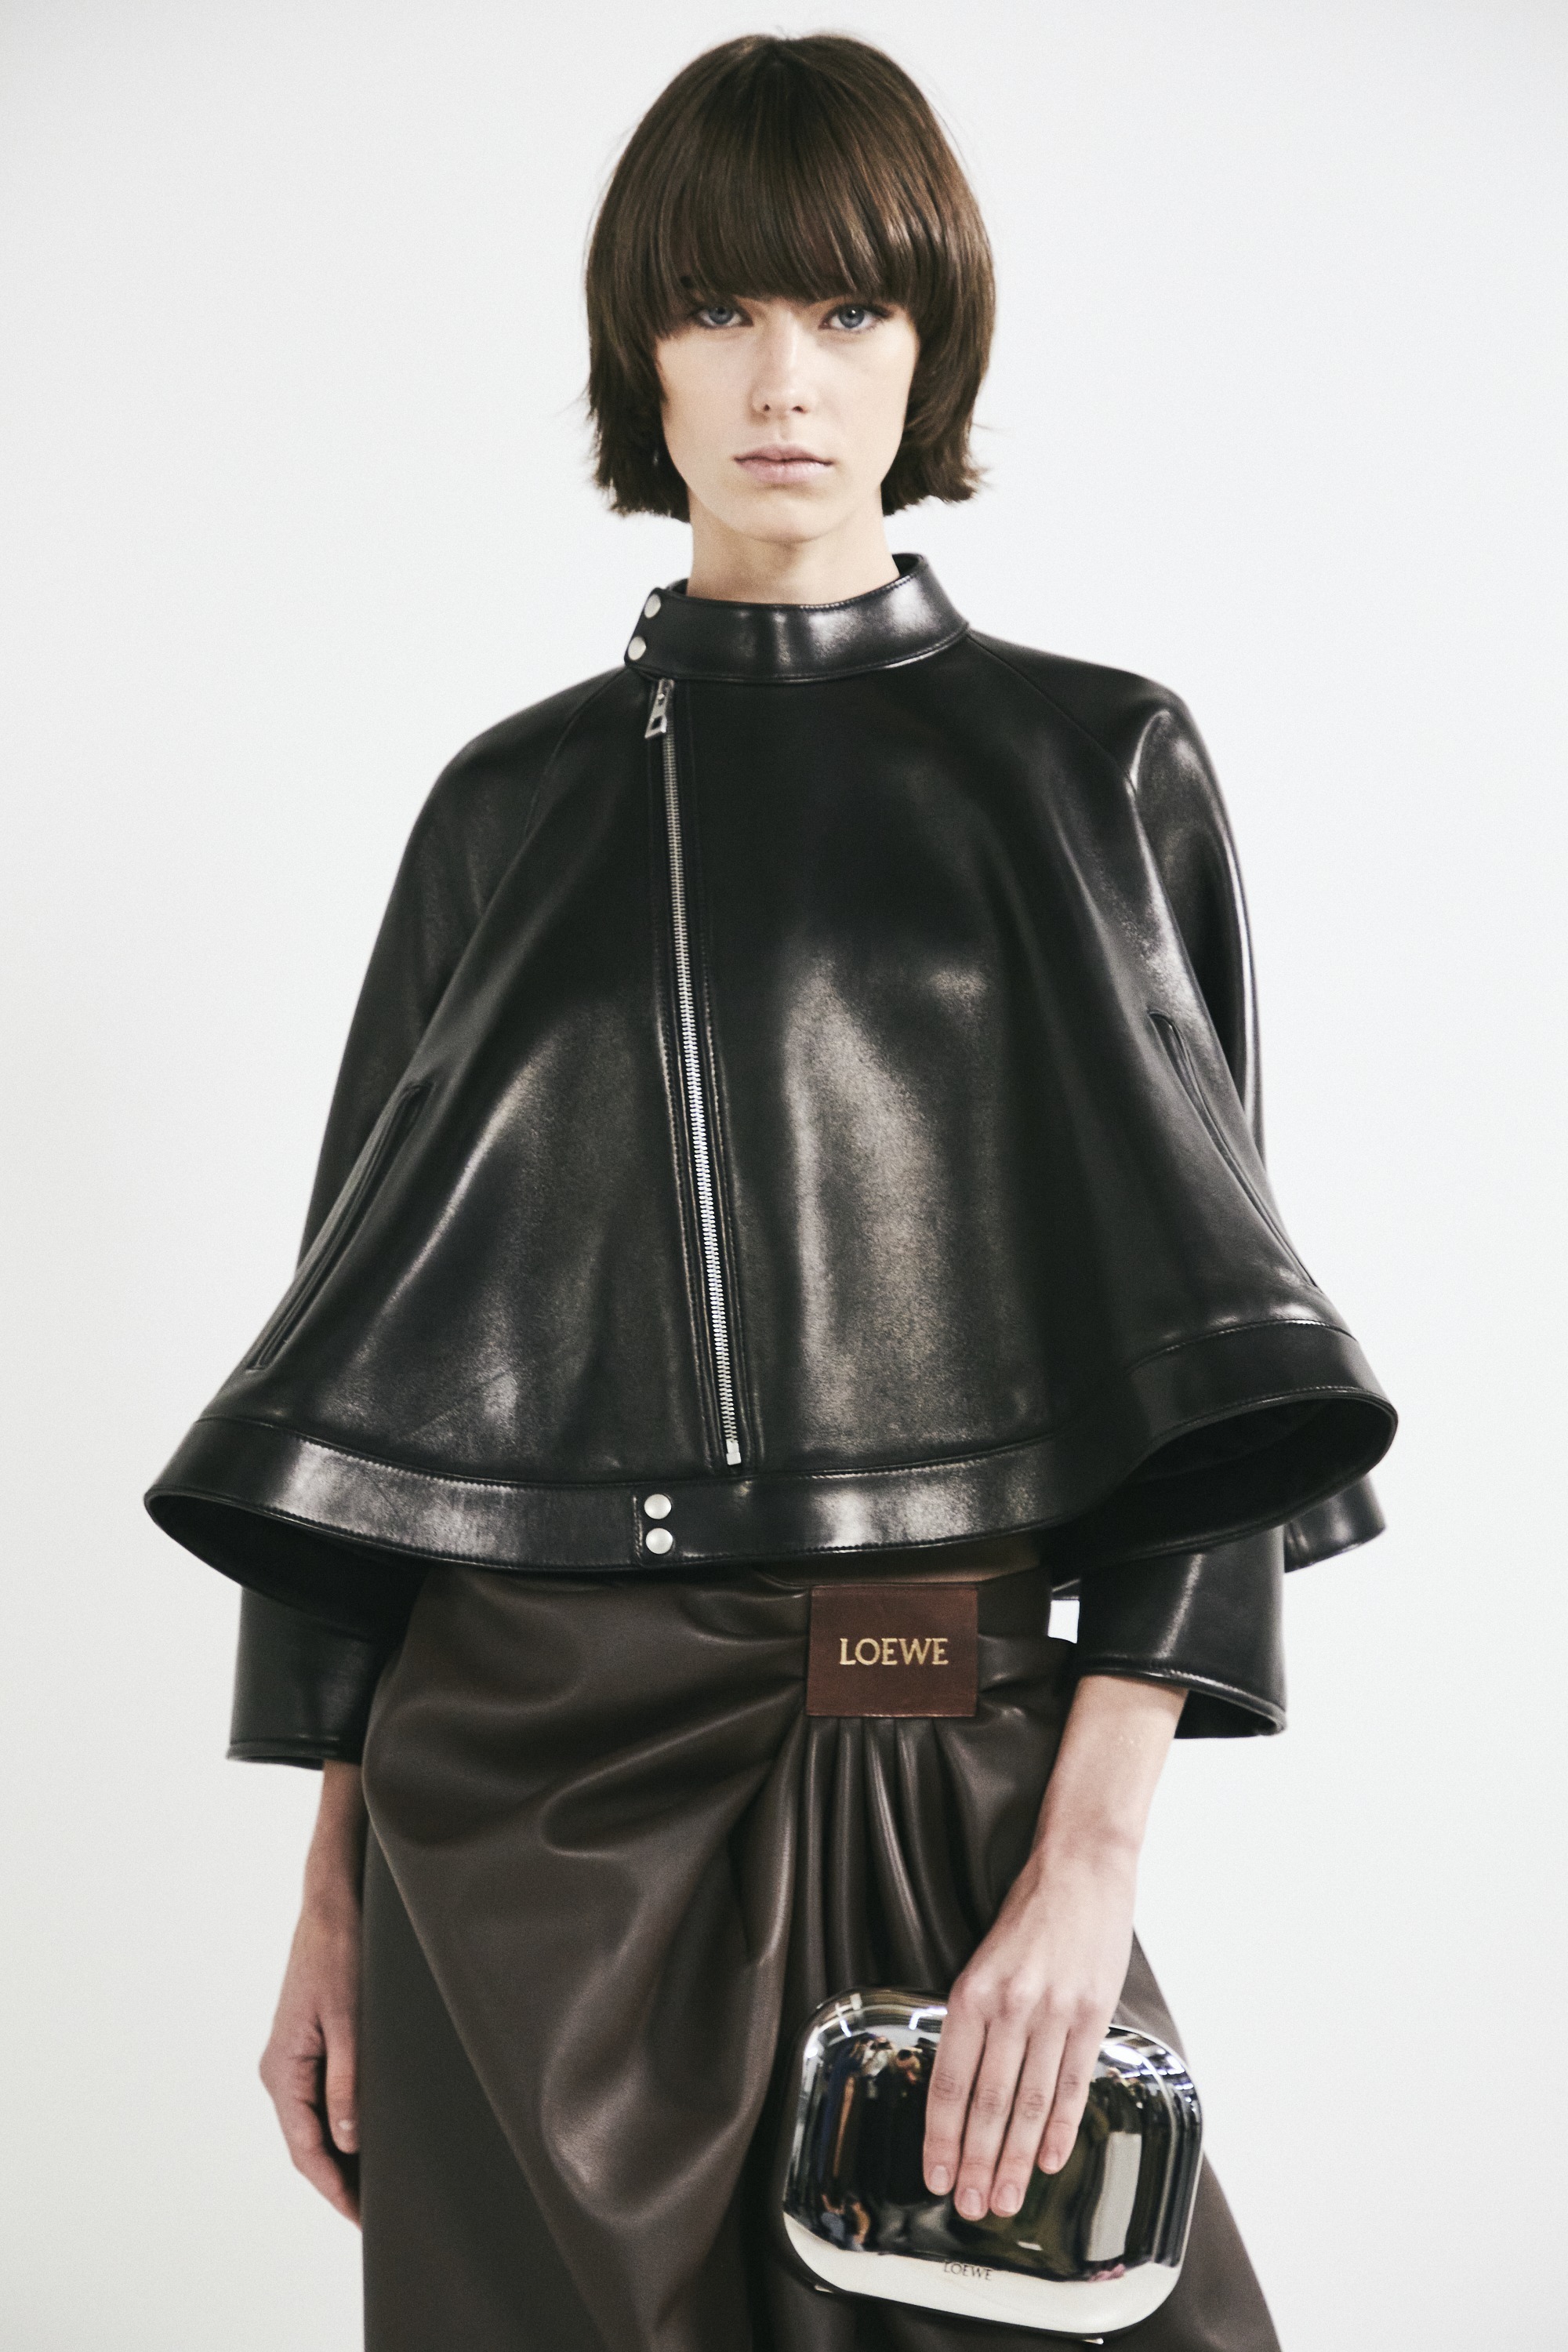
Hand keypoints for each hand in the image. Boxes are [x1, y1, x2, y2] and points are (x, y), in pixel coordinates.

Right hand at [258, 1761, 366, 2224]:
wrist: (332, 1903)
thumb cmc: (340, 1953)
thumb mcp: (351, 2018)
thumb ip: (347, 2081)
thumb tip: (349, 2141)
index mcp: (282, 2069)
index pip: (305, 2149)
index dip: (335, 2188)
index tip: (364, 2220)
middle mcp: (280, 2069)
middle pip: (308, 2143)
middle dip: (339, 2180)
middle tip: (377, 2213)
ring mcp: (293, 2058)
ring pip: (315, 2124)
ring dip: (342, 2155)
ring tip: (379, 2184)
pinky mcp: (309, 2044)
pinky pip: (321, 2099)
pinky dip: (343, 2125)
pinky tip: (370, 2135)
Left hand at [922, 1674, 1184, 2218]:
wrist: (1082, 1865)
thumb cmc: (1029, 1911)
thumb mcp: (984, 1958)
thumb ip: (975, 2016)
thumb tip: (962, 2082)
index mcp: (973, 1992)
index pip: (951, 2082)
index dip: (942, 2136)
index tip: (935, 2175)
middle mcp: (1011, 2007)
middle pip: (989, 2104)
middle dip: (977, 2163)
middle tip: (969, 2207)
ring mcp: (1055, 2014)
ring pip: (1030, 2104)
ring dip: (1017, 2159)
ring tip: (1007, 2198)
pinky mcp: (1092, 2015)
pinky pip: (1072, 2083)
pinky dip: (1061, 2127)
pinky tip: (1051, 2160)